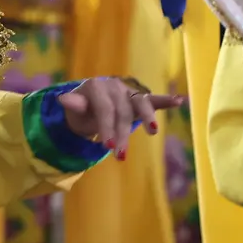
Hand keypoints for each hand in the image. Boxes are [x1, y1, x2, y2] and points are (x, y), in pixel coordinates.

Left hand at [58, 78, 184, 159]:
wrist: (89, 104)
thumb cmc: (82, 111)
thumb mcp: (75, 111)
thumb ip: (75, 105)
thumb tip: (63, 99)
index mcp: (96, 87)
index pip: (104, 109)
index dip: (106, 128)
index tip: (107, 147)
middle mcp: (114, 86)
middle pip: (122, 112)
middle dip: (121, 134)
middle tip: (120, 156)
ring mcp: (128, 91)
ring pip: (140, 104)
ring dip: (147, 119)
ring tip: (153, 132)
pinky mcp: (140, 99)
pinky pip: (153, 99)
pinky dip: (166, 100)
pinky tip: (179, 101)